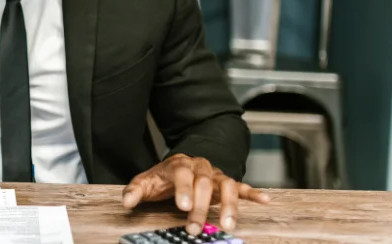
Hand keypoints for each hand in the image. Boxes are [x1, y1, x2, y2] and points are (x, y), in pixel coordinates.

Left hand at [120, 154, 269, 235]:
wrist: (179, 165)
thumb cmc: (162, 178)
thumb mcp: (145, 182)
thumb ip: (135, 191)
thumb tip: (127, 202)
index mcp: (179, 164)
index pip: (182, 174)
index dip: (183, 189)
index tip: (182, 206)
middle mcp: (200, 167)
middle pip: (204, 183)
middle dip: (200, 206)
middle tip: (194, 227)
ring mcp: (215, 175)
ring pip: (226, 185)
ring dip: (228, 205)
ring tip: (227, 225)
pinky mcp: (226, 183)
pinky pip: (242, 186)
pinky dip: (253, 193)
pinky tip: (264, 200)